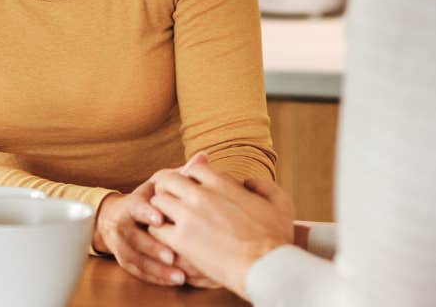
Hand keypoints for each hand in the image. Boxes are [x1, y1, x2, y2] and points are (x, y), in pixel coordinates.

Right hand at [93, 181, 189, 286]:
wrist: (114, 217)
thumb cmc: (146, 199)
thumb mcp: (158, 184)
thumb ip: (180, 174)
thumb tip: (203, 157)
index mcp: (131, 203)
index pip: (135, 207)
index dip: (146, 213)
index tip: (160, 219)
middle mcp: (122, 225)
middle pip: (134, 238)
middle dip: (153, 247)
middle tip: (172, 256)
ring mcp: (121, 244)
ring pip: (135, 258)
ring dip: (156, 268)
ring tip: (179, 275)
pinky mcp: (125, 260)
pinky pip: (138, 272)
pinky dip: (155, 277)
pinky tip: (173, 280)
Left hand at [145, 154, 295, 297]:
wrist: (265, 266)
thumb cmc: (275, 237)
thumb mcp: (279, 202)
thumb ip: (264, 185)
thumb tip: (248, 182)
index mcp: (222, 183)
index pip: (194, 169)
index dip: (192, 178)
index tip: (194, 190)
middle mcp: (201, 194)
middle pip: (168, 179)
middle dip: (168, 188)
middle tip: (172, 201)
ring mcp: (188, 216)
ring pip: (157, 201)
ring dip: (160, 209)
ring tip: (167, 220)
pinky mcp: (180, 239)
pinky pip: (156, 228)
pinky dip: (158, 231)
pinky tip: (167, 239)